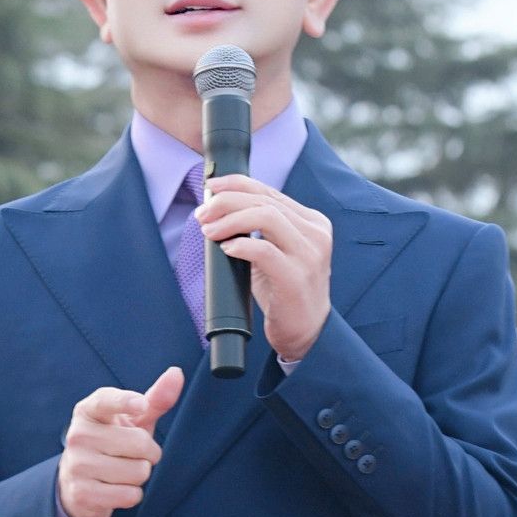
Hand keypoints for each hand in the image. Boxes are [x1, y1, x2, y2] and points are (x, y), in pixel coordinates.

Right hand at [57, 366, 183, 516]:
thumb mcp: (132, 421)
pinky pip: (129, 495)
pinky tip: (116, 489)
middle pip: (140, 443)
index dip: (126, 402)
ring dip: (140, 476)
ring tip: (123, 472)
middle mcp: (78, 434)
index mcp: (89, 410)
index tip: (141, 405)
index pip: (106, 401)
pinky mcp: (82, 493)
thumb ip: (155, 399)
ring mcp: (77, 464)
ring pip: (138, 472)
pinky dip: (132, 495)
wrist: (78, 482)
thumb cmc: (112, 443)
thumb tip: (176, 373)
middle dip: (149, 454)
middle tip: (134, 455)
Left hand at [193, 174, 332, 365]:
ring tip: (209, 231)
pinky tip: (225, 249)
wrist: (307, 332)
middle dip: (227, 202)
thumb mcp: (277, 252)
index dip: (236, 184)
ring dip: (230, 221)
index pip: (269, 191)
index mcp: (311, 222)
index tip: (211, 187)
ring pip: (265, 217)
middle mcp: (314, 233)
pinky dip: (240, 246)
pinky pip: (264, 250)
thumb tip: (218, 209)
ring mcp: (309, 254)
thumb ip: (261, 229)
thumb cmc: (286, 292)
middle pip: (264, 201)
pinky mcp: (296, 277)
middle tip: (202, 214)